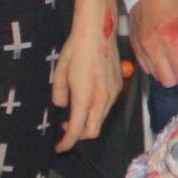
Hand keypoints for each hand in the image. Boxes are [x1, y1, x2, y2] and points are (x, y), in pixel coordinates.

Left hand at [53, 0, 122, 152]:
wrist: (98, 30)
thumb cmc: (77, 48)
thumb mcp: (60, 73)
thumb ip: (59, 94)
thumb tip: (62, 105)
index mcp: (85, 98)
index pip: (77, 131)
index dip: (67, 143)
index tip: (60, 148)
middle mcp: (102, 100)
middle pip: (93, 131)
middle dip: (79, 135)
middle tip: (66, 128)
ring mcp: (113, 94)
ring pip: (101, 120)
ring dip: (88, 122)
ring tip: (75, 110)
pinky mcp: (118, 86)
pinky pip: (107, 107)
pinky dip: (97, 110)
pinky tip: (88, 98)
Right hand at [129, 0, 177, 94]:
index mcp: (170, 38)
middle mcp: (152, 46)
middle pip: (166, 79)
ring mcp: (140, 47)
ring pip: (155, 75)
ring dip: (166, 71)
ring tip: (171, 54)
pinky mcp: (133, 45)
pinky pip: (145, 66)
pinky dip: (155, 65)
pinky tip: (160, 52)